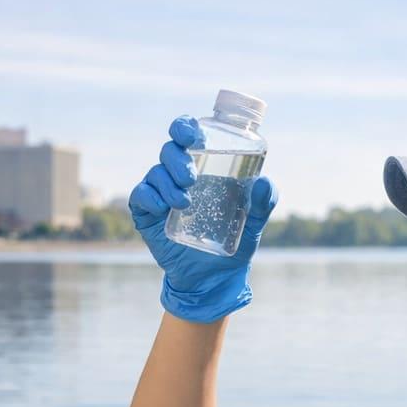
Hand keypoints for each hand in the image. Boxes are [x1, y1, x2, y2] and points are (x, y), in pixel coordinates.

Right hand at [128, 115, 277, 323]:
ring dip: (167, 182)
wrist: (213, 279)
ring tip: (184, 202)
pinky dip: (149, 197)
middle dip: (177, 159)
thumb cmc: (234, 244)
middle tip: (191, 178)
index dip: (185, 127)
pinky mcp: (147, 214)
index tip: (194, 136)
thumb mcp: (254, 224)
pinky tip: (163, 208)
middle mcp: (178, 175)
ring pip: (155, 172)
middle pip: (169, 150)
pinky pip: (141, 195)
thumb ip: (263, 204)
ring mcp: (161, 194)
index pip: (187, 135)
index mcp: (203, 167)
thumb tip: (265, 183)